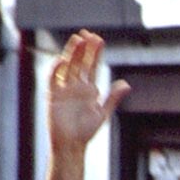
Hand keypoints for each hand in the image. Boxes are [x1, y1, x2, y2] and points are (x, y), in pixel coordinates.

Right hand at [48, 30, 130, 152]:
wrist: (71, 145)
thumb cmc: (86, 132)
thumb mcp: (102, 113)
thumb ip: (113, 98)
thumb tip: (126, 83)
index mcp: (89, 89)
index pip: (91, 66)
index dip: (94, 52)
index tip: (99, 39)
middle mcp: (76, 86)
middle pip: (79, 62)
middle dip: (83, 49)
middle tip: (88, 34)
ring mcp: (64, 89)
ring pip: (67, 66)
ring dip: (72, 53)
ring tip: (78, 40)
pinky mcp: (53, 96)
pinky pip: (53, 79)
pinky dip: (56, 70)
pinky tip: (63, 60)